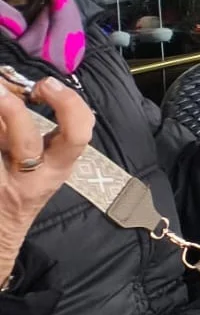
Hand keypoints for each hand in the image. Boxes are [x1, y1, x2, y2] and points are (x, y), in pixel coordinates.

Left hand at [0, 80, 94, 279]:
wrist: (2, 228)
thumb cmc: (24, 188)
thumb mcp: (45, 162)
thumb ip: (43, 130)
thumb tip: (26, 89)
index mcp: (57, 166)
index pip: (77, 134)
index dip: (68, 104)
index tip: (47, 85)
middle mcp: (32, 175)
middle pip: (27, 142)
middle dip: (14, 112)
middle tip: (2, 90)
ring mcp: (4, 179)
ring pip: (0, 144)